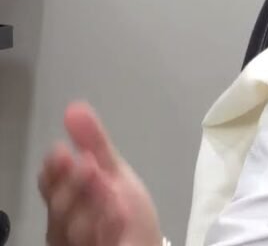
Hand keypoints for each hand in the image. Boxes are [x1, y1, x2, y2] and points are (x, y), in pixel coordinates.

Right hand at [38, 102, 162, 245]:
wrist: (144, 243)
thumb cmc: (126, 210)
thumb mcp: (114, 172)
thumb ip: (94, 142)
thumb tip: (74, 108)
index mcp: (69, 200)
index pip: (51, 185)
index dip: (55, 171)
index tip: (61, 151)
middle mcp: (67, 224)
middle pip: (59, 208)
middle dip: (72, 185)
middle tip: (86, 165)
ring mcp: (78, 242)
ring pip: (75, 228)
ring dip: (93, 205)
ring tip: (108, 187)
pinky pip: (99, 242)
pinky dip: (109, 226)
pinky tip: (119, 213)